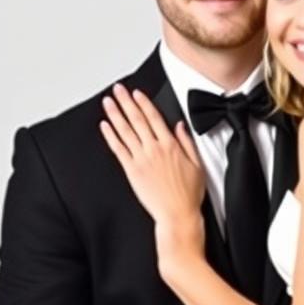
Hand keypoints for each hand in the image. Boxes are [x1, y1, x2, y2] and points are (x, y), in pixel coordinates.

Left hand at [100, 84, 205, 249]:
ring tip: (108, 102)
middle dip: (126, 102)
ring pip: (125, 131)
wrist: (177, 215)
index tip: (136, 93)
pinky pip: (118, 149)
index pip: (154, 117)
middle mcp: (154, 149)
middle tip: (117, 90)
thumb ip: (187, 142)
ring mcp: (141, 159)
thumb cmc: (188, 195)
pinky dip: (111, 136)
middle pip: (137, 119)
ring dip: (115, 114)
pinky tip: (105, 126)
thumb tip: (180, 126)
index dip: (144, 103)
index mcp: (171, 145)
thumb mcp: (197, 165)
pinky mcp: (132, 171)